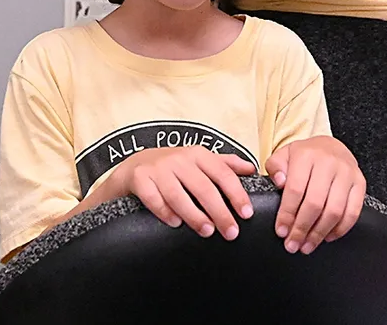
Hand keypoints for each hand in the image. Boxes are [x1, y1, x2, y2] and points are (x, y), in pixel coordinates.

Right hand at [113, 146, 255, 239]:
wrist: (135, 164)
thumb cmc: (174, 166)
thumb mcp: (200, 160)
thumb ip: (226, 164)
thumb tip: (251, 168)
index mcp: (199, 154)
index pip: (223, 173)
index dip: (237, 194)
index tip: (247, 214)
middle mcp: (180, 159)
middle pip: (204, 187)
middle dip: (220, 211)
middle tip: (230, 232)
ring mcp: (159, 168)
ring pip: (179, 195)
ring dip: (194, 215)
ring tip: (207, 231)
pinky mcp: (140, 178)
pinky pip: (154, 198)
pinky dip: (165, 212)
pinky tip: (175, 223)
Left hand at [265, 136, 365, 254]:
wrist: (330, 146)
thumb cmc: (305, 156)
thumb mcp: (284, 155)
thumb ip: (276, 168)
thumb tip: (279, 182)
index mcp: (307, 155)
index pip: (295, 189)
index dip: (287, 214)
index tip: (281, 231)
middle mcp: (329, 162)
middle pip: (315, 203)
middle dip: (302, 229)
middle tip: (293, 244)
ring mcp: (347, 173)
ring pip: (334, 211)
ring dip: (319, 233)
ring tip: (308, 245)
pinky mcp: (360, 183)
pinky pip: (353, 212)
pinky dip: (340, 229)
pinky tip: (327, 236)